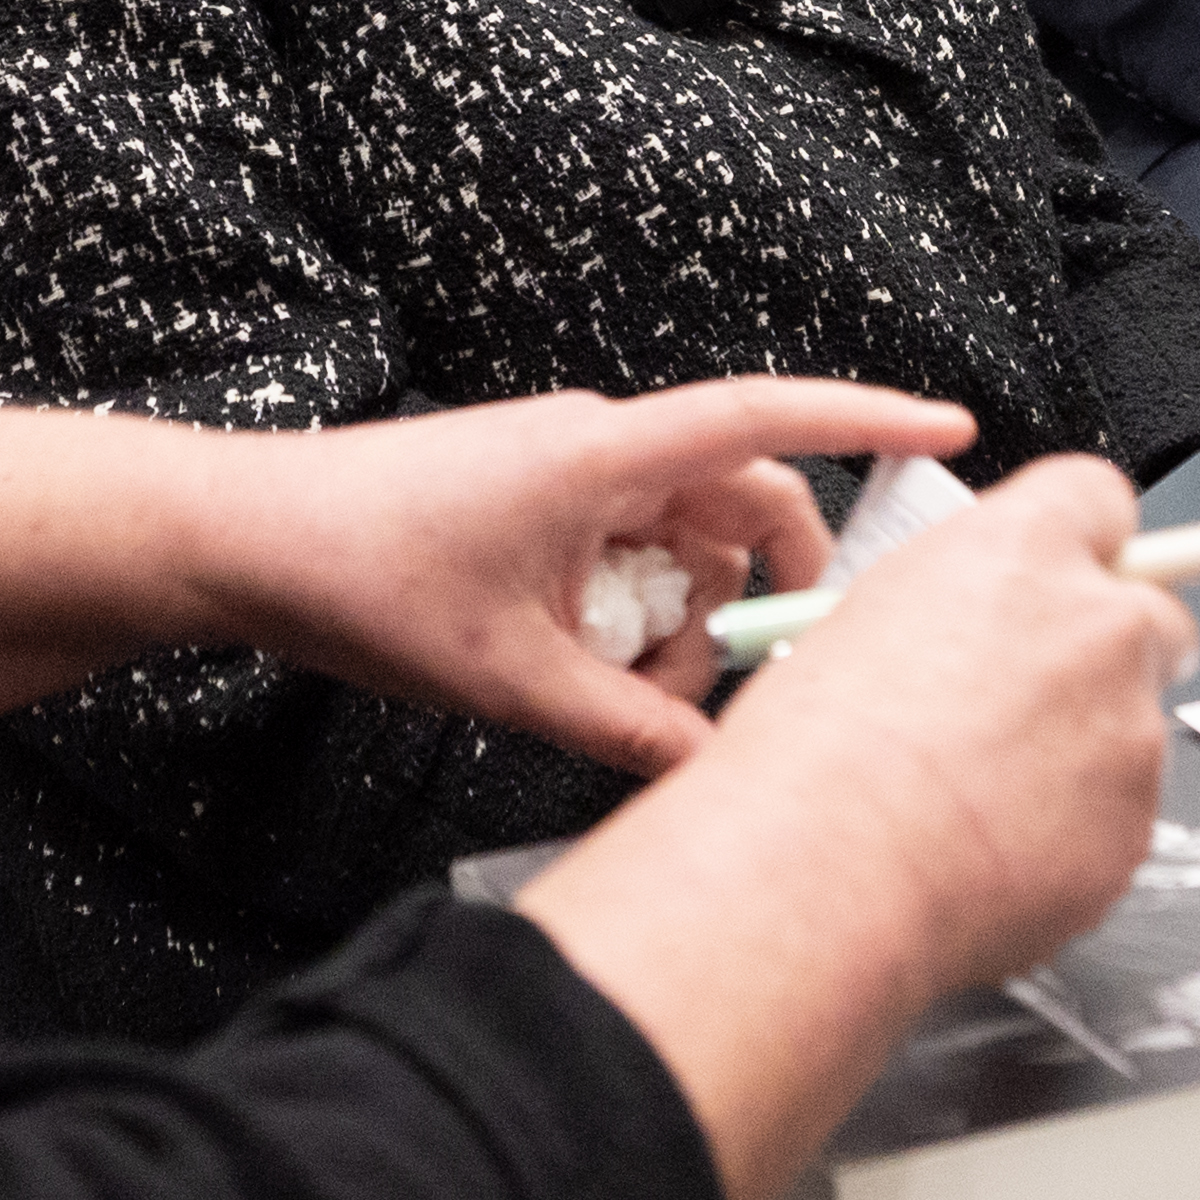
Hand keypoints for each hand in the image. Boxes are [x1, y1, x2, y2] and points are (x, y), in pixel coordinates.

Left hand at [199, 379, 979, 780]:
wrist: (245, 540)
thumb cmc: (364, 579)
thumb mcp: (510, 678)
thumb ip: (629, 732)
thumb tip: (722, 780)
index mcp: (608, 456)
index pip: (769, 419)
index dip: (868, 421)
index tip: (954, 428)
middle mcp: (601, 451)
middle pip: (739, 506)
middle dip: (766, 592)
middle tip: (765, 680)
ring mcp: (566, 479)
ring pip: (682, 547)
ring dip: (688, 626)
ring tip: (638, 709)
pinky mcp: (535, 511)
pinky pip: (628, 560)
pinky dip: (637, 623)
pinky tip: (596, 689)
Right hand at [703, 456, 1192, 982]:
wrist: (828, 868)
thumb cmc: (817, 750)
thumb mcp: (869, 613)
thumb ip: (962, 596)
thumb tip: (978, 618)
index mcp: (1023, 549)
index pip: (1099, 499)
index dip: (1079, 543)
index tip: (1062, 575)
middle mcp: (1096, 625)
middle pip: (1149, 616)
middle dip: (1103, 654)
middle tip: (1025, 701)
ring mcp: (1129, 731)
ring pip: (1134, 727)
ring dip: (1081, 751)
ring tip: (979, 793)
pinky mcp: (1137, 828)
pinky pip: (1122, 817)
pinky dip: (1075, 831)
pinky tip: (993, 846)